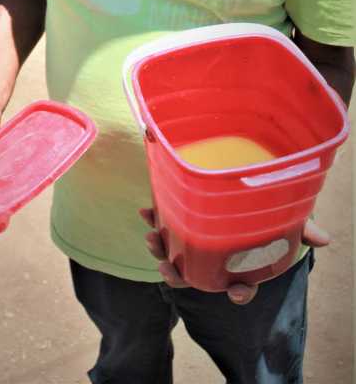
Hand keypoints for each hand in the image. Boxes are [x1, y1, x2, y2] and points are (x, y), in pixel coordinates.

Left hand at [139, 208, 328, 304]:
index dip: (240, 292)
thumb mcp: (284, 214)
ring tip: (150, 240)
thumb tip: (326, 240)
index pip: (243, 285)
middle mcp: (217, 256)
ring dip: (162, 252)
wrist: (242, 182)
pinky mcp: (183, 221)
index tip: (237, 291)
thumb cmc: (265, 206)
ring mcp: (198, 241)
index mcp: (242, 260)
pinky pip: (167, 228)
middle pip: (199, 277)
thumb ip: (301, 228)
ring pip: (177, 257)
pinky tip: (146, 212)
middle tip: (168, 269)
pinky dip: (155, 222)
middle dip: (180, 276)